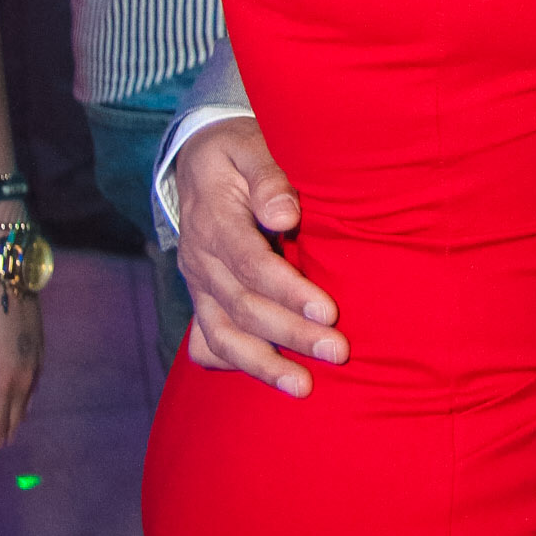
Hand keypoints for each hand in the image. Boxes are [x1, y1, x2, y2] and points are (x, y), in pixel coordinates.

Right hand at [176, 117, 345, 396]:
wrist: (198, 162)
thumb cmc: (240, 153)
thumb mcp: (250, 147)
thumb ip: (269, 177)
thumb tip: (285, 215)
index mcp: (213, 219)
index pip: (250, 263)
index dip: (288, 290)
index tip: (328, 311)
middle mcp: (200, 259)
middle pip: (243, 306)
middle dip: (290, 333)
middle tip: (337, 351)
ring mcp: (199, 284)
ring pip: (223, 334)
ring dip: (263, 364)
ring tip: (303, 388)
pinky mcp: (203, 300)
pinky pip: (211, 342)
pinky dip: (237, 364)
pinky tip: (270, 382)